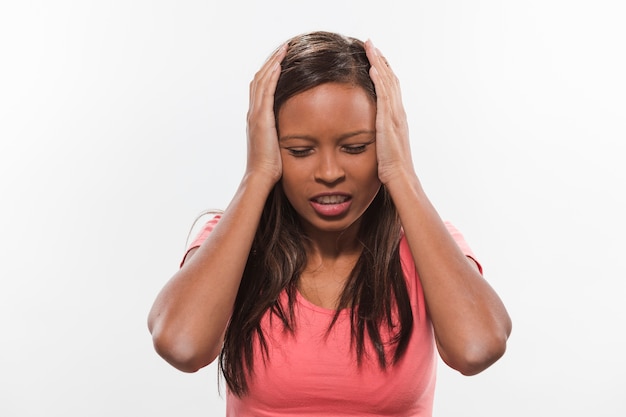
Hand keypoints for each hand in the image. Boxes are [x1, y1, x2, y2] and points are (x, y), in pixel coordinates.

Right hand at [245, 43, 286, 183]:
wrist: (261, 177)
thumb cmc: (272, 167)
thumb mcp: (277, 145)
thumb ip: (281, 134)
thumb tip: (292, 130)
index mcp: (257, 118)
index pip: (261, 88)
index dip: (270, 73)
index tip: (281, 60)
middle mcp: (253, 113)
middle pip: (259, 79)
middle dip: (271, 62)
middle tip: (283, 48)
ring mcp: (256, 114)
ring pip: (261, 80)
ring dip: (273, 63)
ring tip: (284, 49)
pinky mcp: (261, 118)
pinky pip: (266, 90)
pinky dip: (272, 75)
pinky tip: (280, 64)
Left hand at [365, 40, 415, 184]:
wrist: (400, 177)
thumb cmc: (392, 167)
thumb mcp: (386, 146)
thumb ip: (382, 135)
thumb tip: (375, 132)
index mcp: (397, 118)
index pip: (391, 88)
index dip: (384, 72)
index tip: (375, 58)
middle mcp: (398, 112)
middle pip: (391, 79)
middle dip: (381, 60)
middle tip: (372, 44)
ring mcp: (395, 115)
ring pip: (388, 82)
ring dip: (379, 63)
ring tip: (370, 47)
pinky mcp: (388, 121)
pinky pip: (384, 94)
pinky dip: (379, 79)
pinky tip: (372, 67)